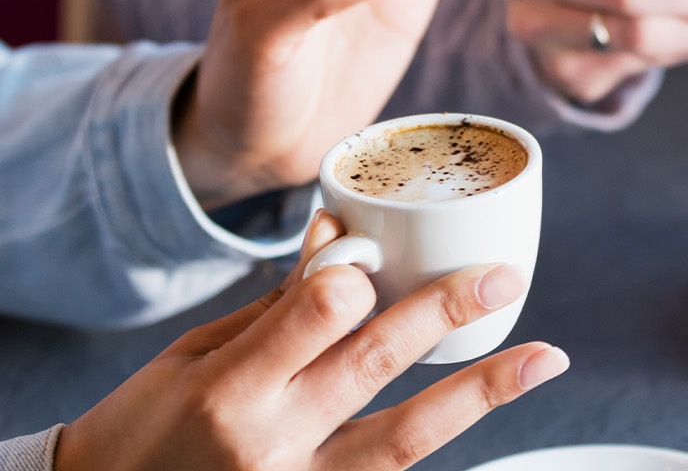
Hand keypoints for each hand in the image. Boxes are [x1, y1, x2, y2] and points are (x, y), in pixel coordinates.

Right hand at [54, 211, 568, 470]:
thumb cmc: (144, 429)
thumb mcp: (193, 355)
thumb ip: (278, 307)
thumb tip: (342, 240)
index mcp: (230, 389)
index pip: (323, 310)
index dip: (358, 276)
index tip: (371, 262)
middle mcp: (269, 444)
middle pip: (378, 363)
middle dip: (448, 310)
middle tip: (504, 279)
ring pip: (406, 439)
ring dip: (481, 393)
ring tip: (543, 359)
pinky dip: (432, 448)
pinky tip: (480, 414)